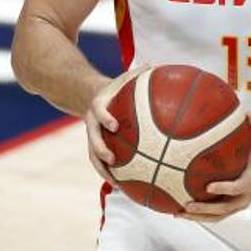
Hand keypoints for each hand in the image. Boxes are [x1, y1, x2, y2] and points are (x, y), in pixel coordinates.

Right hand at [85, 63, 149, 185]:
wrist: (94, 97)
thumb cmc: (117, 88)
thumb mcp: (126, 77)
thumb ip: (140, 73)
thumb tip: (158, 63)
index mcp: (99, 107)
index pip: (99, 113)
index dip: (105, 119)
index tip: (115, 126)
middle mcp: (92, 124)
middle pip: (92, 140)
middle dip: (100, 150)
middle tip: (112, 159)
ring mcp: (92, 138)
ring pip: (93, 157)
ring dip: (103, 170)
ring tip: (117, 184)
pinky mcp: (96, 148)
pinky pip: (102, 164)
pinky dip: (112, 175)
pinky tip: (127, 187)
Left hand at [180, 114, 250, 222]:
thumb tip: (248, 112)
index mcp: (250, 181)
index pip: (237, 187)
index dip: (224, 188)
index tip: (208, 186)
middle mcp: (244, 197)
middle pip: (224, 208)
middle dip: (205, 208)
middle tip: (187, 205)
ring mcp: (237, 205)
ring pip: (217, 216)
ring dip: (198, 217)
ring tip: (179, 213)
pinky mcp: (230, 208)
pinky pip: (214, 216)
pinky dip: (199, 216)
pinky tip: (180, 212)